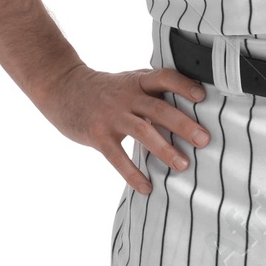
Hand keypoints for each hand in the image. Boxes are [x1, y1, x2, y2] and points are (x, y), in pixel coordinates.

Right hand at [42, 61, 209, 195]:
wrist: (61, 87)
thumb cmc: (103, 90)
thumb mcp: (128, 83)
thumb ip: (152, 94)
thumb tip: (187, 113)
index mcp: (137, 82)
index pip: (164, 77)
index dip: (183, 85)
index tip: (203, 96)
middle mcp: (126, 96)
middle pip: (159, 108)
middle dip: (183, 124)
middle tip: (204, 140)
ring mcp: (111, 116)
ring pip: (142, 131)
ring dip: (164, 149)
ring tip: (183, 166)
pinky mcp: (97, 134)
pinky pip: (117, 157)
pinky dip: (133, 174)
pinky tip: (146, 188)